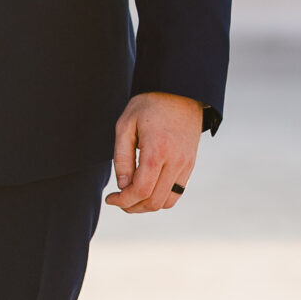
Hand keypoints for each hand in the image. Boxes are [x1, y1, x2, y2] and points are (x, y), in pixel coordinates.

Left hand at [108, 91, 201, 213]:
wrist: (181, 93)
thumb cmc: (149, 105)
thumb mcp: (125, 124)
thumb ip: (121, 157)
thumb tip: (122, 185)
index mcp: (157, 150)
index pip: (141, 189)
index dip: (123, 200)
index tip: (110, 198)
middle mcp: (175, 161)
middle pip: (154, 201)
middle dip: (132, 206)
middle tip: (118, 200)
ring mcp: (186, 165)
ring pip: (167, 202)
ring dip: (147, 205)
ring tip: (131, 197)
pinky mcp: (190, 165)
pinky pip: (177, 193)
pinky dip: (160, 198)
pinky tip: (146, 189)